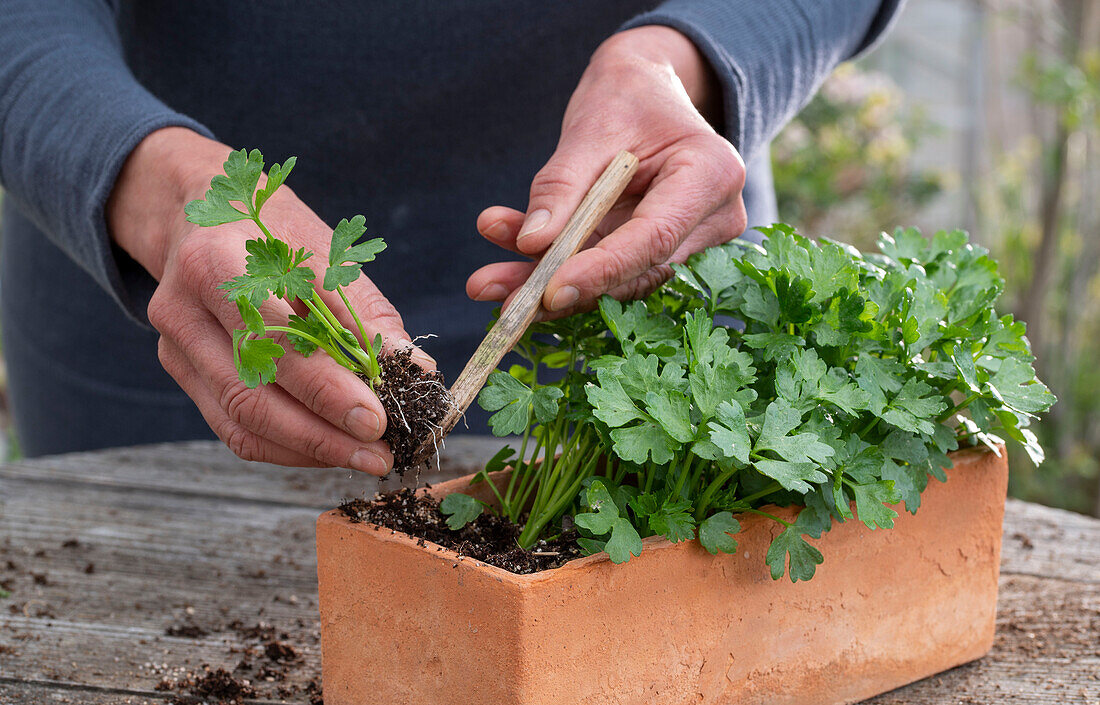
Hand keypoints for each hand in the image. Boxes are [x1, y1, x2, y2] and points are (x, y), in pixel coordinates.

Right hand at [108, 128, 430, 473]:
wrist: (202, 214)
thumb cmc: (276, 233)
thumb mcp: (326, 255)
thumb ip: (368, 318)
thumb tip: (416, 373)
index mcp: (217, 265)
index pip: (277, 343)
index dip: (329, 390)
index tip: (378, 419)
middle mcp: (183, 309)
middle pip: (252, 394)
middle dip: (322, 434)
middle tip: (378, 453)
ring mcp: (175, 346)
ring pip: (239, 421)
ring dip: (307, 450)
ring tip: (361, 457)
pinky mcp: (181, 372)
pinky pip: (232, 427)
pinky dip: (285, 447)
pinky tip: (328, 448)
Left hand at [466, 26, 746, 318]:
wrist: (644, 91)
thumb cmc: (626, 98)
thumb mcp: (589, 129)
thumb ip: (561, 186)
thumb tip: (530, 243)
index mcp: (711, 175)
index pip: (655, 237)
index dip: (603, 269)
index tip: (551, 289)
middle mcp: (711, 219)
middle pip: (635, 270)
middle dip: (563, 285)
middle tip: (501, 297)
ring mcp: (690, 242)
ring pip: (614, 280)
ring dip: (548, 282)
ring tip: (486, 282)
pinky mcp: (655, 255)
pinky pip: (604, 271)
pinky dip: (554, 269)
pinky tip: (504, 266)